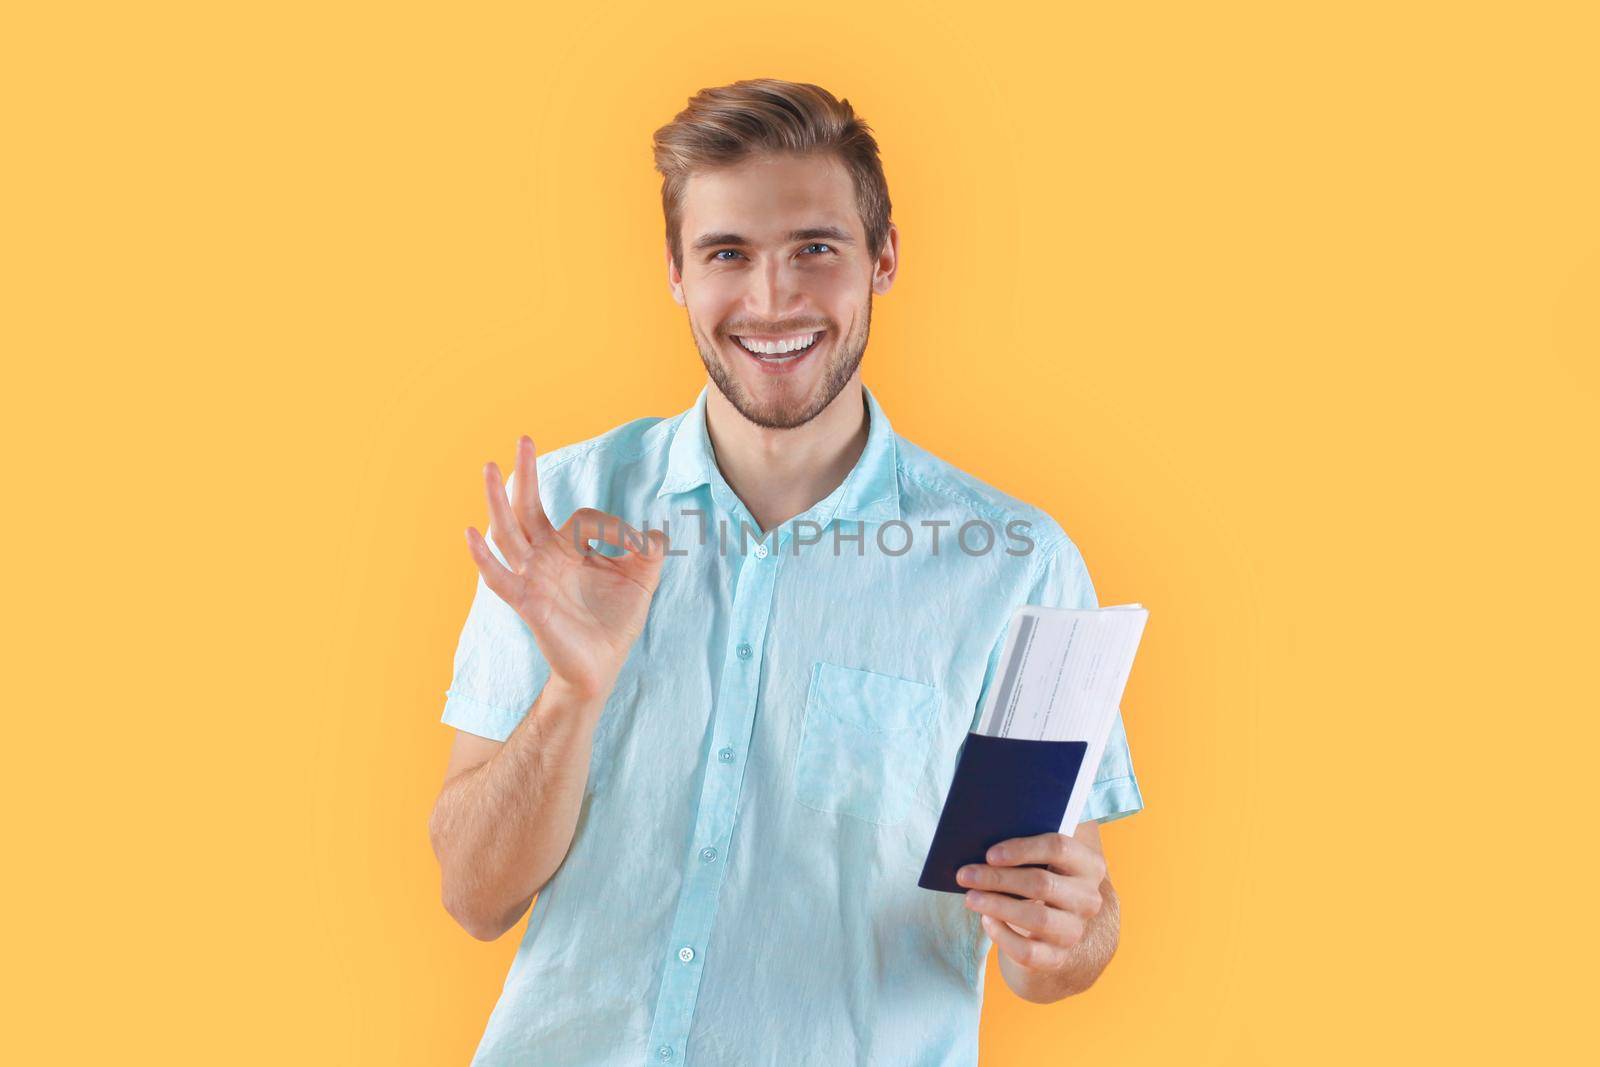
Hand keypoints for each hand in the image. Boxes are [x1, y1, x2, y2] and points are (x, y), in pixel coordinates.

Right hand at [464, 435, 669, 700]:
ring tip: (488, 468)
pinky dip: (483, 557)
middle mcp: (545, 558)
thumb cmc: (614, 623)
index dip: (610, 524)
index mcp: (569, 550)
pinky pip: (499, 578)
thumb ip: (649, 553)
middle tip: (524, 439)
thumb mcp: (641, 581)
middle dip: (526, 474)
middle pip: (527, 508)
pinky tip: (472, 533)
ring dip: (497, 500)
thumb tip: (656, 532)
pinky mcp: (527, 602)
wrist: (602, 667)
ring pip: (508, 533)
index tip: (637, 545)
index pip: (580, 517)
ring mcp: (532, 578)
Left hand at [955, 831, 1106, 973]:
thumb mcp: (1040, 859)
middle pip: (1042, 884)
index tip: (990, 854)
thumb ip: (1024, 847)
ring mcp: (1075, 931)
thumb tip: (980, 839)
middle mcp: (1088, 899)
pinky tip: (986, 920)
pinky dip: (1003, 936)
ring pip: (1036, 918)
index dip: (1022, 849)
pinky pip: (1028, 951)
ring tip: (970, 897)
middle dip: (998, 878)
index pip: (1059, 848)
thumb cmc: (1037, 877)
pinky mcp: (1057, 958)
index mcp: (1089, 865)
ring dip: (997, 905)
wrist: (1048, 926)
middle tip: (965, 874)